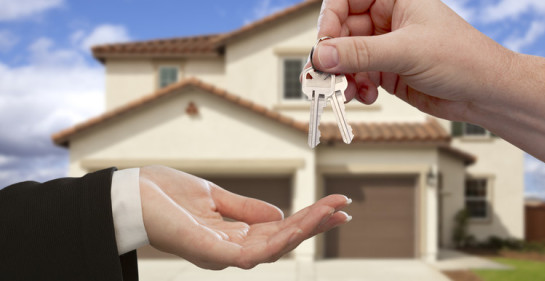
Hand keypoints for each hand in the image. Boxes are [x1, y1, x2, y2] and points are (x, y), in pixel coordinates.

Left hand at [138, 165, 350, 269]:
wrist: (127, 194)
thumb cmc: (163, 196)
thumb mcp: (213, 197)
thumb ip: (245, 209)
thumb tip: (280, 215)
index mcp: (231, 235)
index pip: (277, 231)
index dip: (306, 220)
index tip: (334, 205)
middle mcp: (229, 249)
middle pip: (281, 241)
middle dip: (314, 225)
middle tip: (344, 209)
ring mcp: (221, 253)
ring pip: (273, 248)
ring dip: (304, 230)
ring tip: (331, 212)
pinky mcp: (210, 252)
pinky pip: (251, 253)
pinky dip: (278, 240)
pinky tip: (297, 225)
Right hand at [309, 0, 513, 121]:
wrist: (485, 93)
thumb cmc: (462, 58)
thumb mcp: (406, 52)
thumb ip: (360, 53)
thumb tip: (322, 55)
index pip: (347, 0)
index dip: (330, 19)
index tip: (324, 44)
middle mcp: (387, 19)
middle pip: (342, 31)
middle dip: (334, 56)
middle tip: (326, 76)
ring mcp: (386, 46)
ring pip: (347, 57)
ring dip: (343, 76)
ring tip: (345, 91)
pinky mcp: (387, 71)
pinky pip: (358, 76)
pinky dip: (356, 87)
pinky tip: (365, 95)